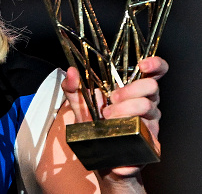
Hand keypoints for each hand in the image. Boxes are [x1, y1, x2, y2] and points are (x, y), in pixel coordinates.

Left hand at [62, 56, 167, 185]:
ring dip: (126, 112)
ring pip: (148, 108)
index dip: (155, 65)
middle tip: (111, 101)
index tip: (143, 65)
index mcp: (134, 92)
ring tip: (108, 120)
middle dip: (129, 91)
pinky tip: (118, 159)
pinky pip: (148, 143)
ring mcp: (150, 124)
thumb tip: (70, 72)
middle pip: (152, 88)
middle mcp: (147, 105)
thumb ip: (74, 90)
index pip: (154, 73)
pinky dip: (130, 148)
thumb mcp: (81, 108)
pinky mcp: (151, 146)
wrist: (101, 160)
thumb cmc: (96, 129)